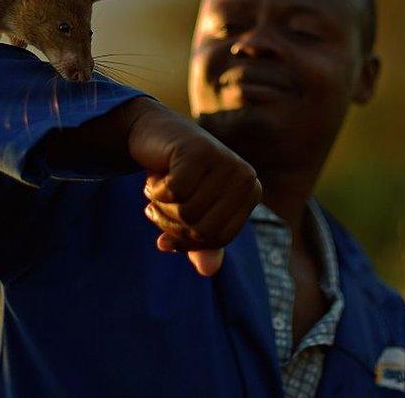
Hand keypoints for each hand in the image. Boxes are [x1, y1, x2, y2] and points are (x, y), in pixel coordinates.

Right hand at [125, 99, 261, 275]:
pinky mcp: (199, 151)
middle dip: (170, 223)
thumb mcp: (191, 212)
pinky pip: (174, 193)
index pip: (217, 239)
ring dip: (160, 207)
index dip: (186, 239)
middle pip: (201, 228)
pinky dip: (155, 191)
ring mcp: (224, 161)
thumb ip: (201, 244)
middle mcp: (245, 175)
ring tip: (157, 189)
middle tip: (157, 205)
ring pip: (187, 212)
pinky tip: (154, 175)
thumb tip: (209, 271)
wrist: (154, 132)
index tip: (170, 224)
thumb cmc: (177, 175)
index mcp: (250, 192)